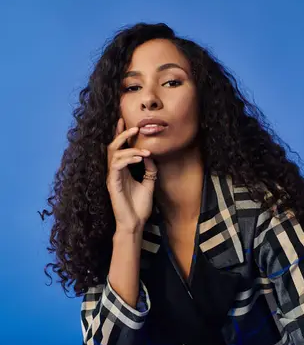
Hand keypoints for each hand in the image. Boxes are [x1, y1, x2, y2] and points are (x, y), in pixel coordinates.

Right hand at [107, 117, 157, 232]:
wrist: (135, 223)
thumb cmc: (139, 206)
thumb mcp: (149, 183)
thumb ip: (149, 169)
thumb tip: (150, 155)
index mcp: (123, 170)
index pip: (120, 148)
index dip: (121, 134)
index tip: (125, 120)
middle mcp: (116, 171)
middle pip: (113, 147)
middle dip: (122, 134)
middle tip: (135, 127)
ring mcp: (112, 177)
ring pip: (114, 154)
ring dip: (131, 149)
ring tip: (145, 151)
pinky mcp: (112, 183)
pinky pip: (116, 165)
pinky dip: (127, 159)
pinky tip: (139, 159)